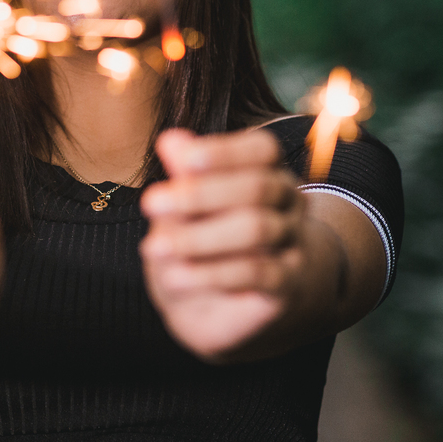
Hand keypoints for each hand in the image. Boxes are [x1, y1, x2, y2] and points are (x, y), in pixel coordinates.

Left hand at [141, 127, 309, 361]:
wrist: (220, 302)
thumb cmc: (202, 236)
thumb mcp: (186, 205)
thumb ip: (183, 174)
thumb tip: (169, 140)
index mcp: (267, 170)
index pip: (261, 150)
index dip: (225, 152)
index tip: (184, 160)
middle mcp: (288, 201)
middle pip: (257, 188)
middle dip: (201, 194)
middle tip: (150, 202)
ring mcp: (292, 241)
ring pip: (256, 229)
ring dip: (199, 238)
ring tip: (153, 247)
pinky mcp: (287, 283)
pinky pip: (257, 273)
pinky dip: (211, 273)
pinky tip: (174, 276)